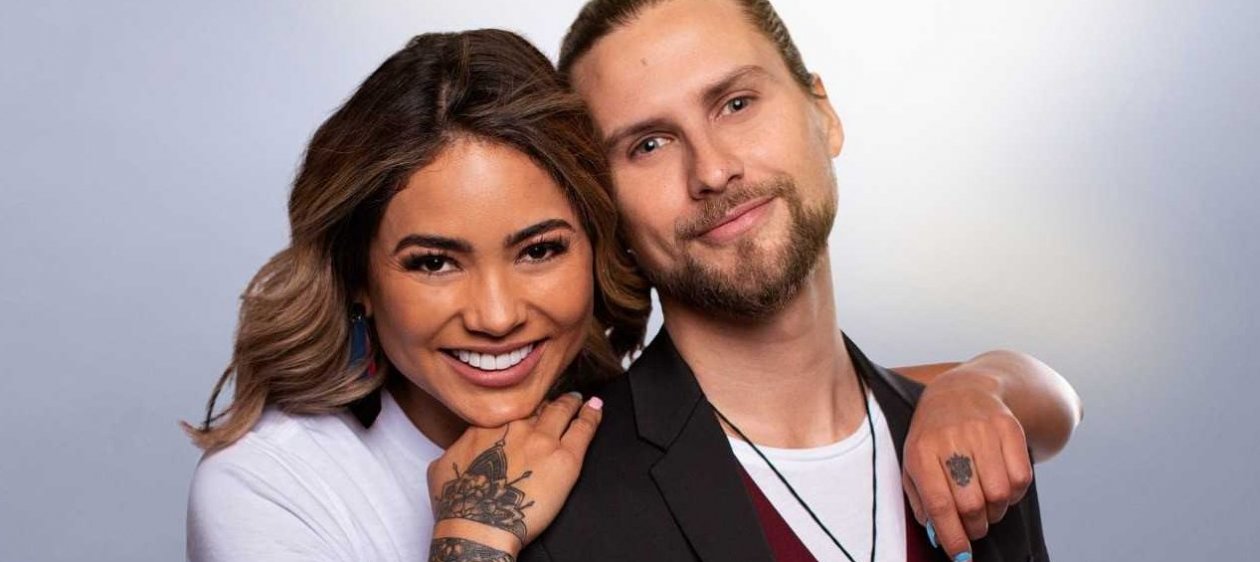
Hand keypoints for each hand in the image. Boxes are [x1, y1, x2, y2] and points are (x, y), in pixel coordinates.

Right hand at [426, 392, 602, 558]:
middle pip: (537, 405)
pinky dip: (592, 415)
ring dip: (570, 403)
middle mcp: (515, 426)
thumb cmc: (458, 503)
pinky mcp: (564, 458)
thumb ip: (454, 450)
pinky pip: (583, 429)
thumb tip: (458, 450)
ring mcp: (542, 439)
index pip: (512, 410)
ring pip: (561, 411)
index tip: (528, 409)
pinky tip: (596, 407)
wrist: (478, 523)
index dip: (522, 409)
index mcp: (487, 426)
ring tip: (578, 400)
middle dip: (546, 402)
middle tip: (555, 400)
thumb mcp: (441, 468)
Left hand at [901, 367, 1032, 560]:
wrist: (961, 393)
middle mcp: (951, 438)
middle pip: (972, 504)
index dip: (953, 536)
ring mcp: (982, 430)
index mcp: (922, 450)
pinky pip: (1021, 478)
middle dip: (975, 526)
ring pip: (1000, 494)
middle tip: (974, 527)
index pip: (940, 504)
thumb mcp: (915, 465)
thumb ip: (923, 502)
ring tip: (986, 501)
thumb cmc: (933, 438)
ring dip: (996, 510)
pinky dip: (1014, 493)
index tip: (961, 556)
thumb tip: (938, 537)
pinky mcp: (1009, 427)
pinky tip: (1001, 484)